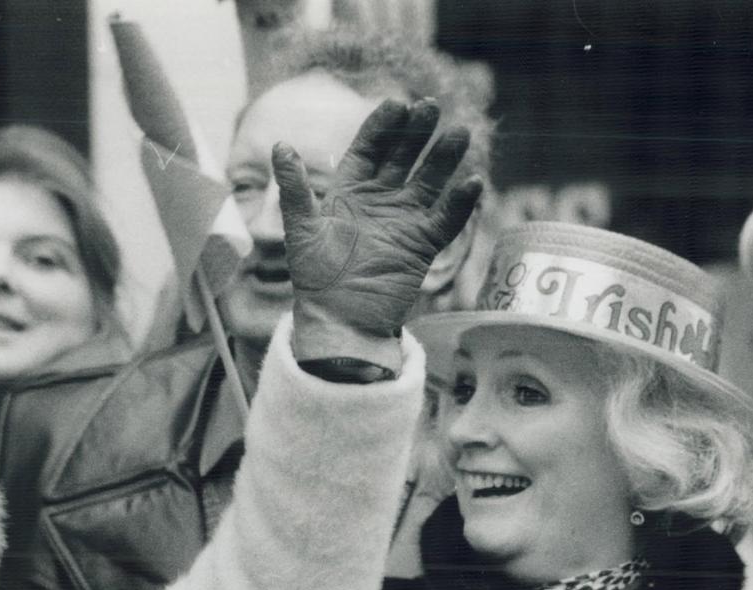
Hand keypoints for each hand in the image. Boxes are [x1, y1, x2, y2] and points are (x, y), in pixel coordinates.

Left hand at [274, 98, 482, 360]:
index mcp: (348, 191)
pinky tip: (473, 182)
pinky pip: (445, 220)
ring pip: (429, 181)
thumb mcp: (301, 229)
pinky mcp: (421, 246)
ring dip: (444, 158)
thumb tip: (280, 145)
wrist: (339, 322)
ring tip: (459, 134)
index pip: (369, 148)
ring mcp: (403, 221)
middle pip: (403, 157)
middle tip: (430, 107)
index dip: (383, 126)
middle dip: (417, 132)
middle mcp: (379, 200)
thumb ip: (294, 188)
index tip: (397, 104)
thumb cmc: (315, 278)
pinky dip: (459, 203)